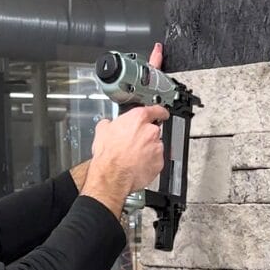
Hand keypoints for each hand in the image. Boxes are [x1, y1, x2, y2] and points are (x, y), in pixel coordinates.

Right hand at [82, 43, 167, 215]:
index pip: (154, 105)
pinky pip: (157, 160)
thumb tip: (108, 125)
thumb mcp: (102, 133)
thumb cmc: (104, 157)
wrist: (109, 180)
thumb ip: (109, 125)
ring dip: (148, 149)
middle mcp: (149, 131)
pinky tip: (138, 167)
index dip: (159, 102)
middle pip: (155, 127)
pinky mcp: (159, 162)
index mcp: (136, 118)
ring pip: (156, 145)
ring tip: (133, 158)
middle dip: (147, 132)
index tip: (167, 90)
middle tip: (134, 142)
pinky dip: (150, 162)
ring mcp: (156, 147)